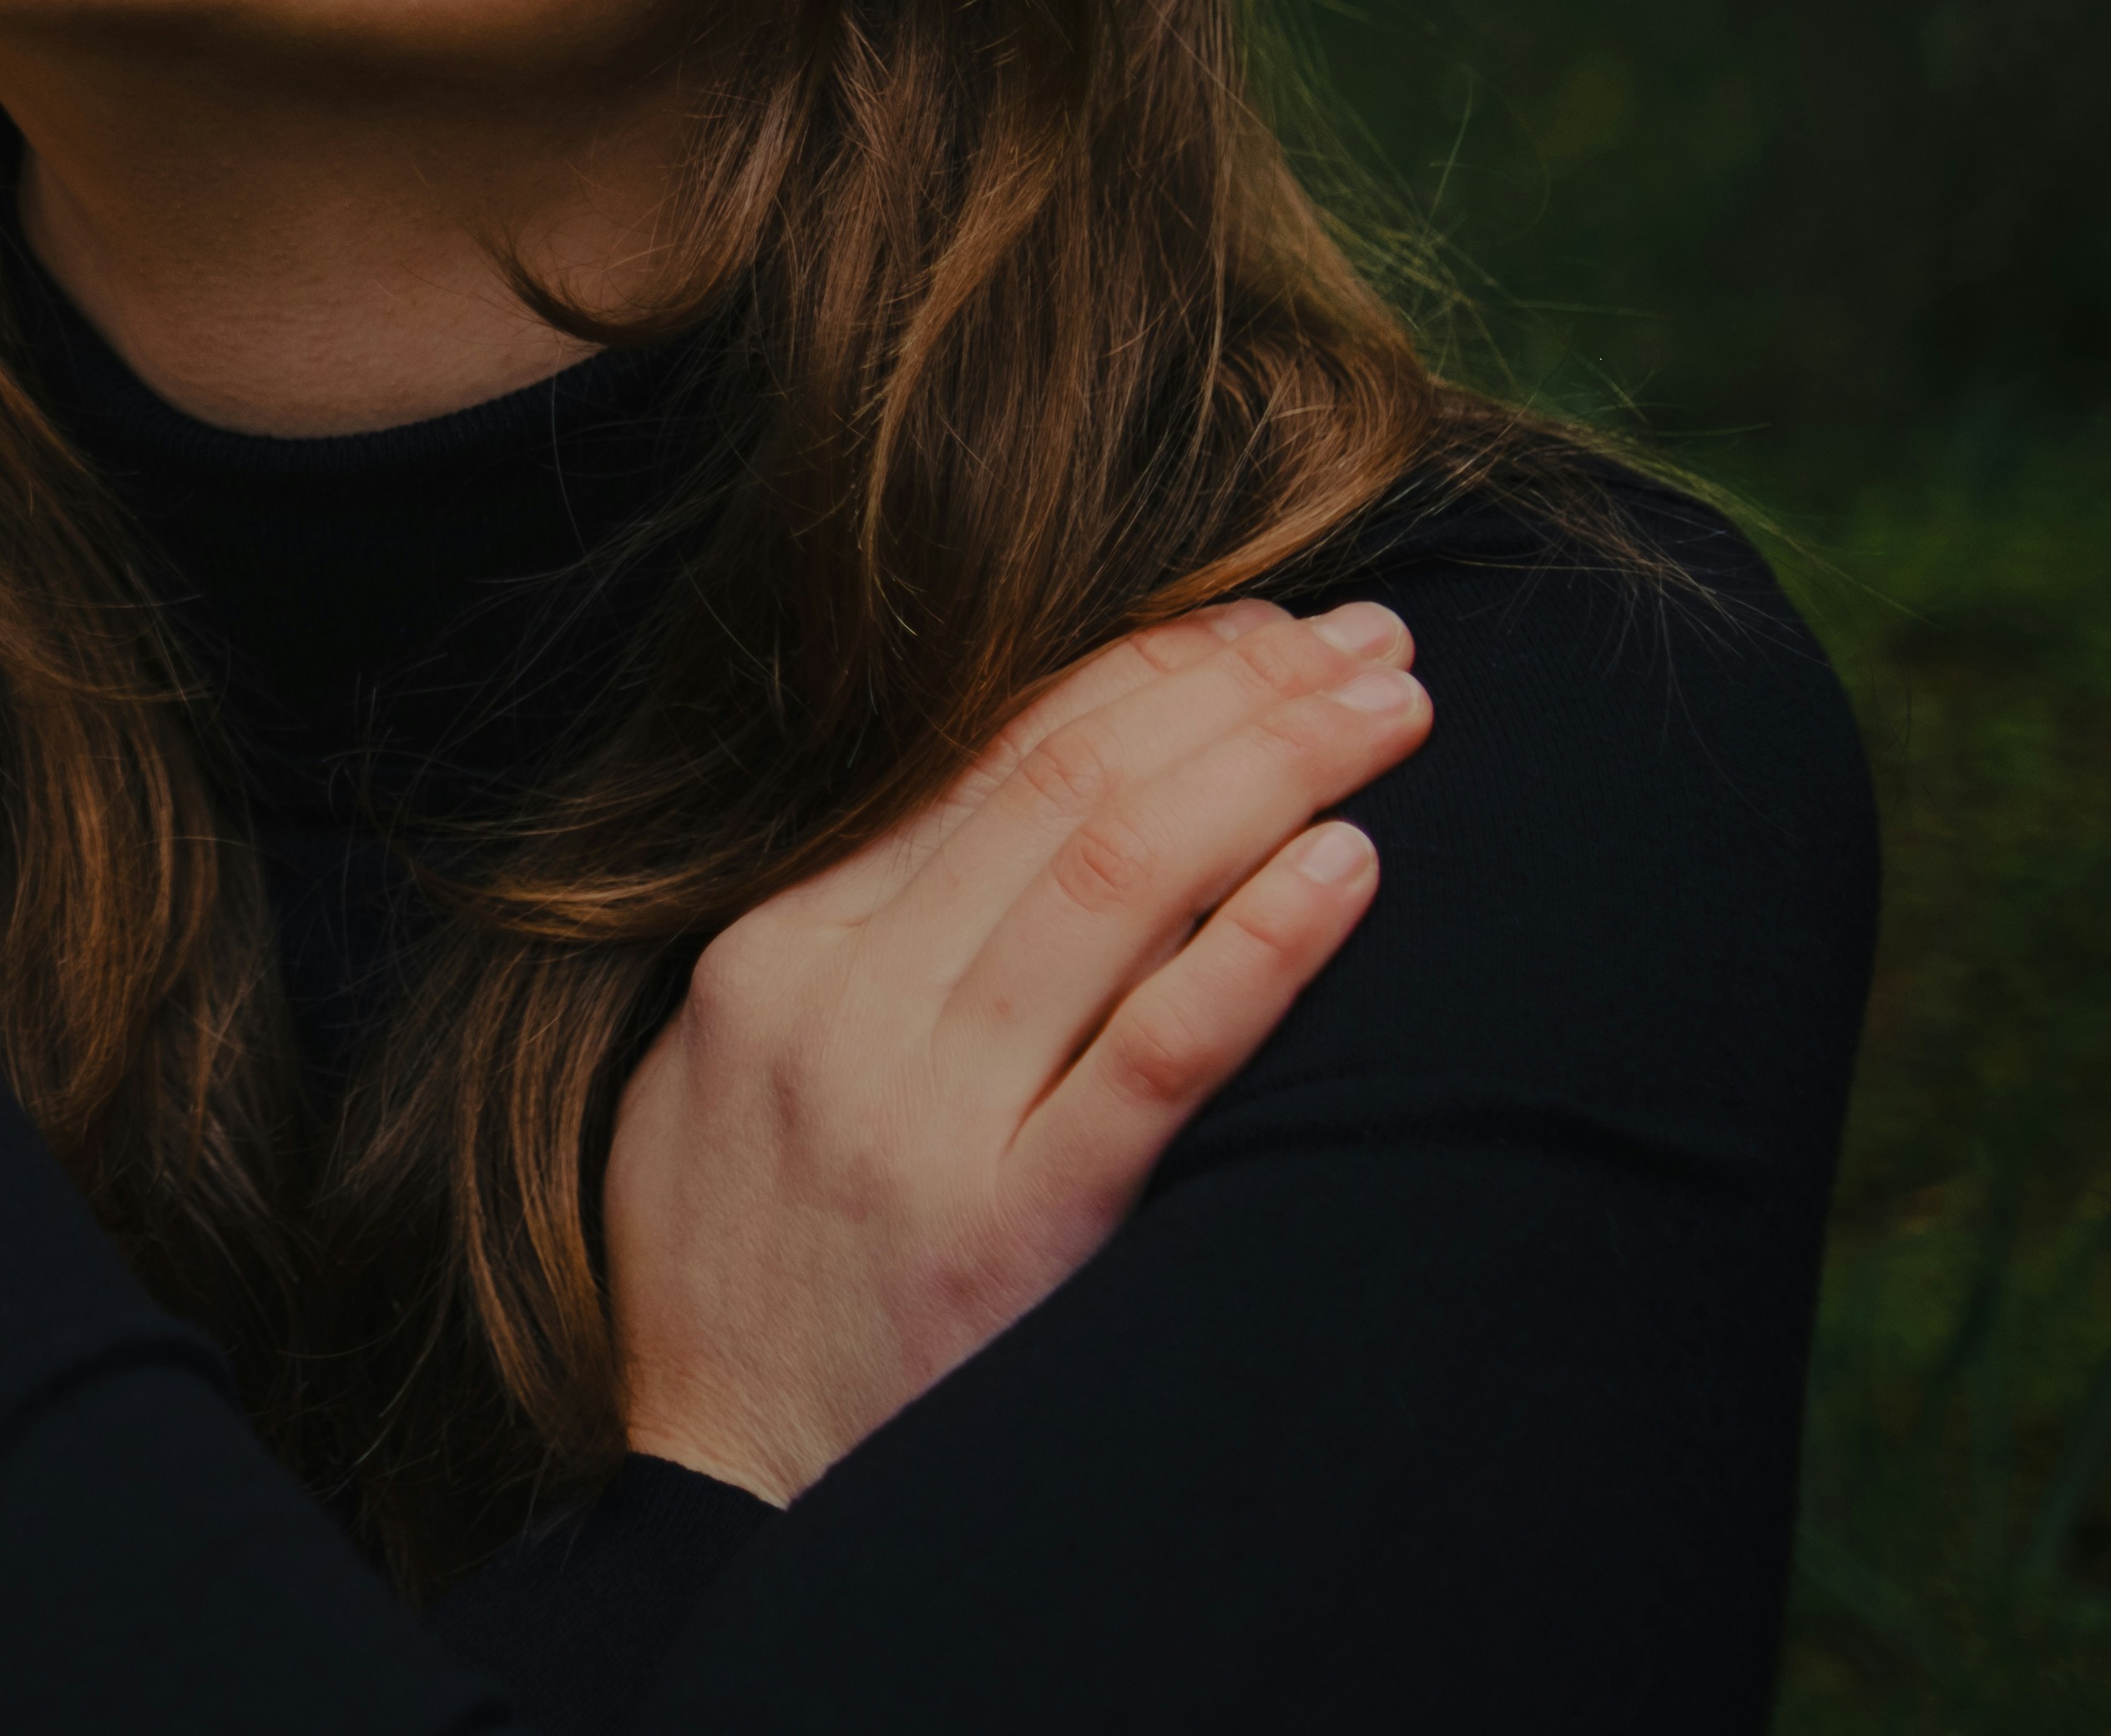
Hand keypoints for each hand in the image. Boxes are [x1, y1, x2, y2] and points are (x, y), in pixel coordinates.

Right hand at [605, 597, 1431, 1502]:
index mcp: (777, 951)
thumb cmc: (734, 1275)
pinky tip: (1345, 866)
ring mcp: (928, 1116)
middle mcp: (846, 1006)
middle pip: (1066, 790)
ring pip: (1118, 883)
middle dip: (1232, 689)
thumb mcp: (721, 1073)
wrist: (722, 1483)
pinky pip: (1153, 1058)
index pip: (978, 757)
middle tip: (1363, 635)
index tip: (1250, 627)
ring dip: (1273, 771)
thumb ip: (833, 946)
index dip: (1134, 671)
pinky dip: (1254, 949)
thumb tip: (971, 813)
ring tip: (1389, 708)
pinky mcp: (1014, 1229)